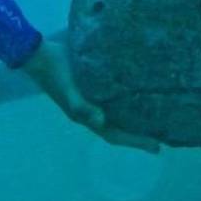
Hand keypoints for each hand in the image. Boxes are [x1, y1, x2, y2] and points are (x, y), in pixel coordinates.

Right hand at [19, 39, 160, 152]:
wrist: (39, 54)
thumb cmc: (55, 71)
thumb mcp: (68, 89)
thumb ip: (82, 106)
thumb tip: (101, 121)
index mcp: (84, 117)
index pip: (115, 135)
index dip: (135, 142)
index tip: (157, 147)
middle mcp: (89, 112)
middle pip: (118, 129)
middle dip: (138, 136)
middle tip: (161, 139)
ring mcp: (89, 100)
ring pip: (115, 117)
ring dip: (132, 121)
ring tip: (153, 121)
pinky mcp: (90, 87)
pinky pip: (111, 101)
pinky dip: (124, 104)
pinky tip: (135, 97)